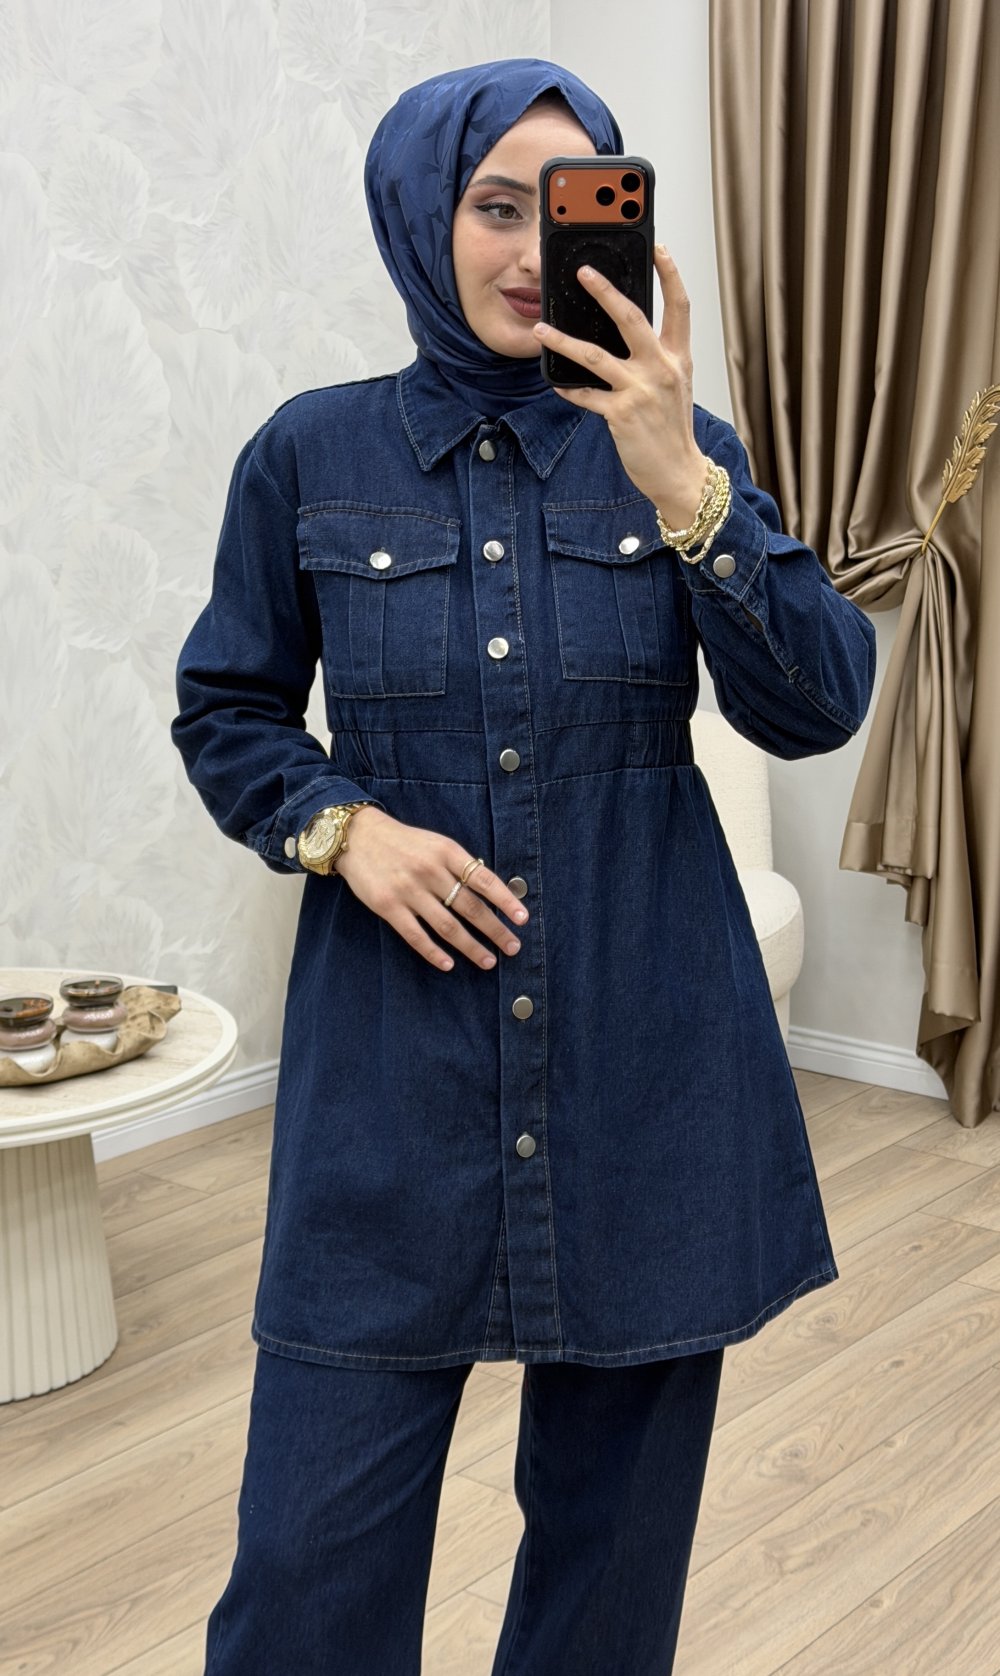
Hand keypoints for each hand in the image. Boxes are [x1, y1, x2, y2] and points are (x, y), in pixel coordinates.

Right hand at [332, 806, 528, 972]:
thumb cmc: (403, 842)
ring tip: (488, 961)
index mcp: (446, 852)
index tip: (522, 919)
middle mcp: (430, 871)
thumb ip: (459, 865)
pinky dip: (434, 952)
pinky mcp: (388, 906)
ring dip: (470, 946)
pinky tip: (449, 963)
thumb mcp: (436, 844)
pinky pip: (416, 935)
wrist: (357, 837)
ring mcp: (408, 890)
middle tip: (512, 947)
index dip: (505, 900)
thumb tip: (489, 893)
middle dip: (495, 930)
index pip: (483, 879)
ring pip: (447, 925)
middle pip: (470, 907)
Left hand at [532, 245, 708, 527]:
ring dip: (563, 340)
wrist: (679, 473)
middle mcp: (661, 368)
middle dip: (604, 290)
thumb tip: (625, 335)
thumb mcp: (674, 386)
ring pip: (595, 355)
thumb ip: (657, 358)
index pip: (679, 306)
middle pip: (631, 317)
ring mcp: (640, 390)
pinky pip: (586, 395)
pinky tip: (556, 384)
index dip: (670, 274)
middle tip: (583, 271)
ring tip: (541, 328)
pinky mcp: (621, 414)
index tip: (658, 248)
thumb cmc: (673, 429)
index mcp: (678, 357)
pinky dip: (569, 389)